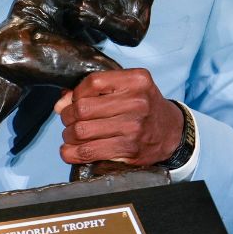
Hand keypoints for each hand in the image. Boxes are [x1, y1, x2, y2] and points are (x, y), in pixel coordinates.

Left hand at [54, 69, 182, 166]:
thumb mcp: (128, 89)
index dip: (75, 94)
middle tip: (69, 121)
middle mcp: (137, 102)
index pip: (93, 82)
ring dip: (68, 135)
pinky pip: (89, 151)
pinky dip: (72, 153)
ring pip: (82, 131)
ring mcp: (134, 127)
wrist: (171, 132)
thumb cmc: (143, 107)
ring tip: (71, 135)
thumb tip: (61, 104)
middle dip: (67, 116)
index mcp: (136, 80)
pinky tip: (70, 151)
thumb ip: (95, 91)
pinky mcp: (129, 149)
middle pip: (82, 108)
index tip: (73, 102)